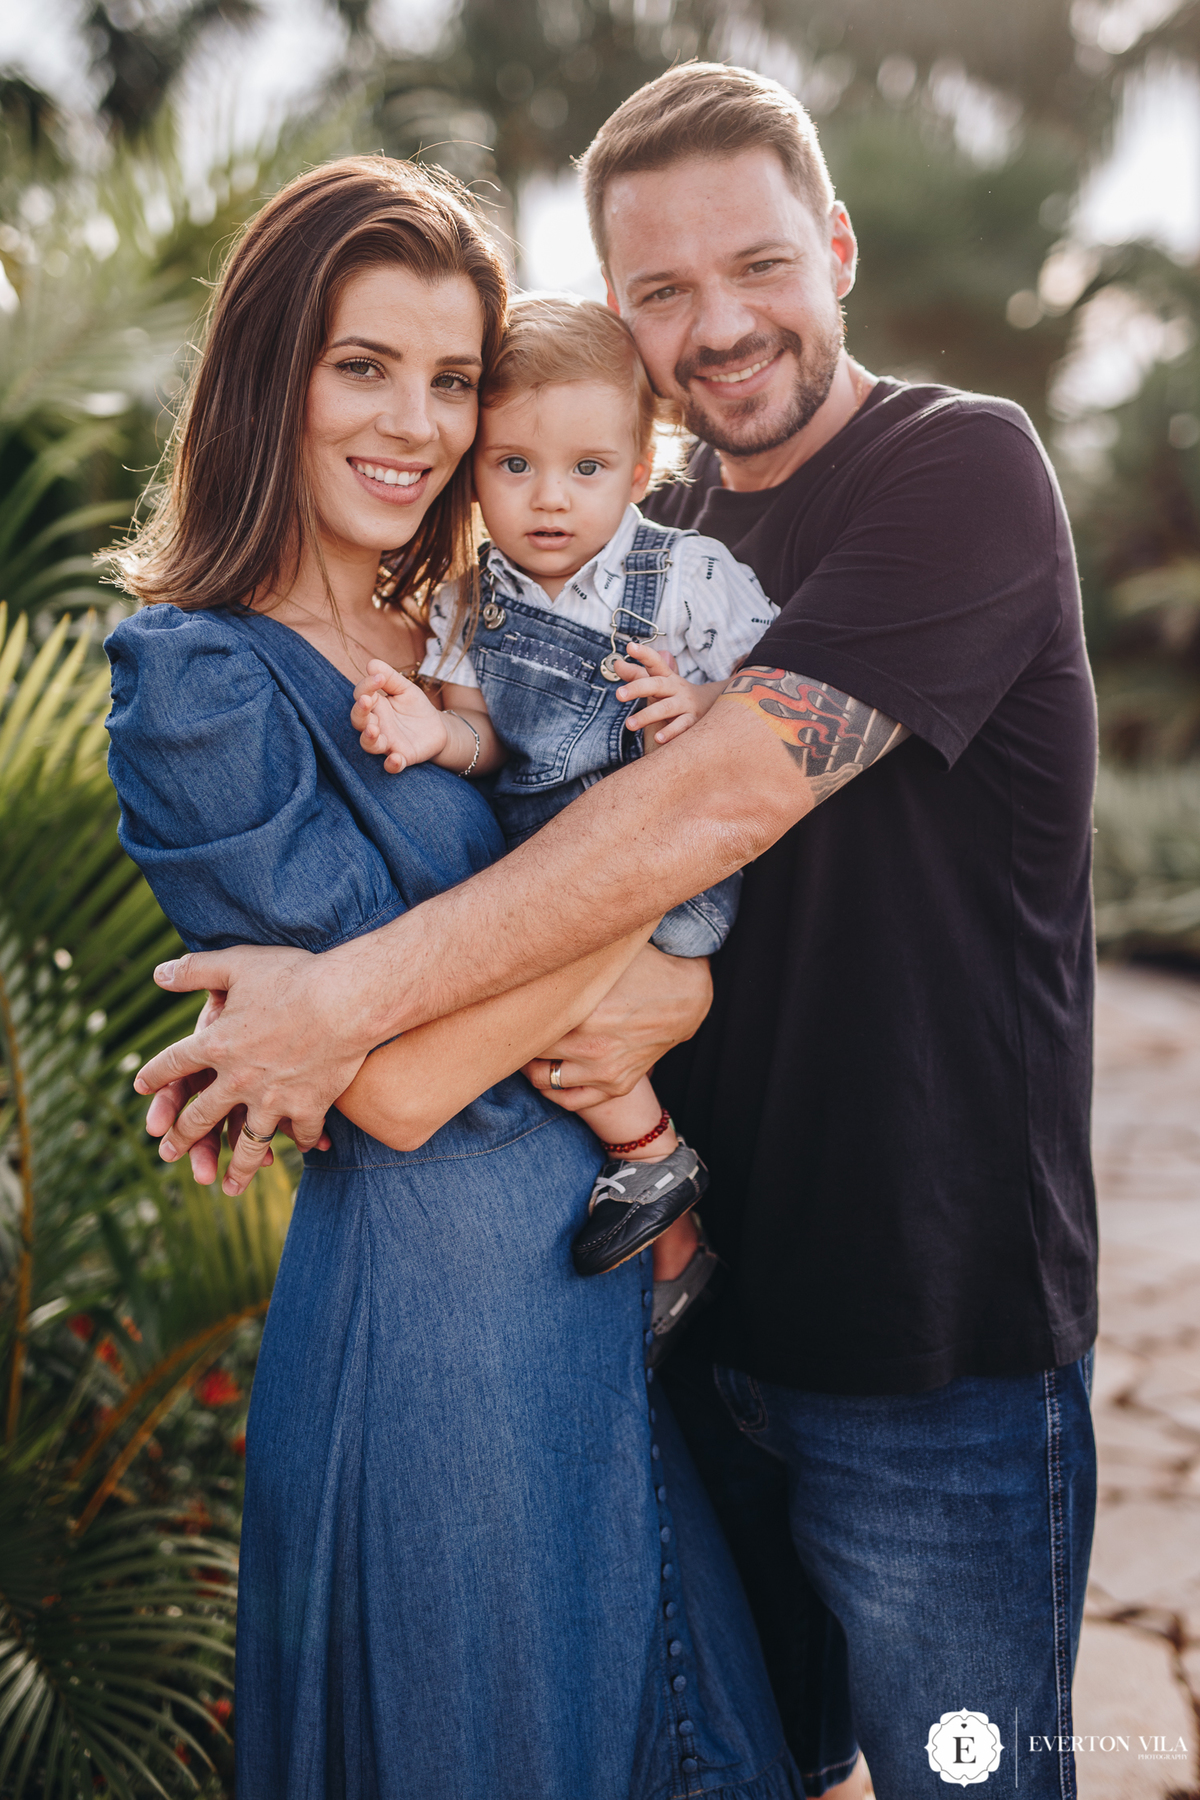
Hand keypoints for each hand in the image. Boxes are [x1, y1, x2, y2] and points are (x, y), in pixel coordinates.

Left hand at [133, 942, 372, 1195]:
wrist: (347, 1001)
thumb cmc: (293, 976)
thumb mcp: (238, 964)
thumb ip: (195, 970)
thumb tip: (158, 973)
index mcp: (215, 1044)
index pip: (173, 1064)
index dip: (154, 1075)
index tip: (141, 1085)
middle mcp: (237, 1080)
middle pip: (201, 1116)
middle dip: (181, 1137)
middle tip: (169, 1153)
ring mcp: (272, 1098)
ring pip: (248, 1143)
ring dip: (236, 1167)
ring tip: (227, 1186)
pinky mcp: (307, 1106)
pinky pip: (298, 1133)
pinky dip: (298, 1143)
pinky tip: (296, 1151)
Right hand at [351, 659, 447, 772]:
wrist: (436, 728)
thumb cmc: (415, 707)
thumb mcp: (405, 689)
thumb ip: (390, 678)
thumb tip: (371, 664)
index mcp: (374, 706)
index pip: (361, 694)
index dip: (367, 685)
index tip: (378, 677)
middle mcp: (375, 725)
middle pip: (359, 720)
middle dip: (360, 711)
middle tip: (365, 701)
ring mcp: (387, 743)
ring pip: (369, 744)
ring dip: (368, 738)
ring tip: (373, 730)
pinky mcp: (401, 757)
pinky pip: (392, 765)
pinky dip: (392, 764)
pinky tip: (395, 759)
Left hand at [523, 943, 711, 1109]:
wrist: (687, 999)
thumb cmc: (643, 969)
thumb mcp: (606, 958)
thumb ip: (569, 956)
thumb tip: (533, 943)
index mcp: (584, 1013)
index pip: (528, 1023)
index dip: (511, 1015)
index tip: (503, 1007)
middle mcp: (591, 1047)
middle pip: (530, 1051)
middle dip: (517, 1039)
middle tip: (509, 1026)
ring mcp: (604, 1071)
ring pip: (543, 1079)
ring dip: (530, 1066)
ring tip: (526, 1049)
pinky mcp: (616, 1086)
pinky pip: (571, 1100)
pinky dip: (553, 1091)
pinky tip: (546, 1072)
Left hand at [615, 644, 721, 747]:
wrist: (710, 704)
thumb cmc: (673, 694)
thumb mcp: (657, 682)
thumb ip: (636, 675)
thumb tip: (617, 663)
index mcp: (666, 676)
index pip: (654, 662)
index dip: (643, 654)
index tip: (630, 646)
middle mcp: (675, 687)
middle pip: (656, 684)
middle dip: (637, 688)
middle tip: (619, 695)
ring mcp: (685, 704)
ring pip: (666, 708)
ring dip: (647, 716)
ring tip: (629, 724)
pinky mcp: (692, 721)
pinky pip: (682, 726)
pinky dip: (671, 732)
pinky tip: (659, 739)